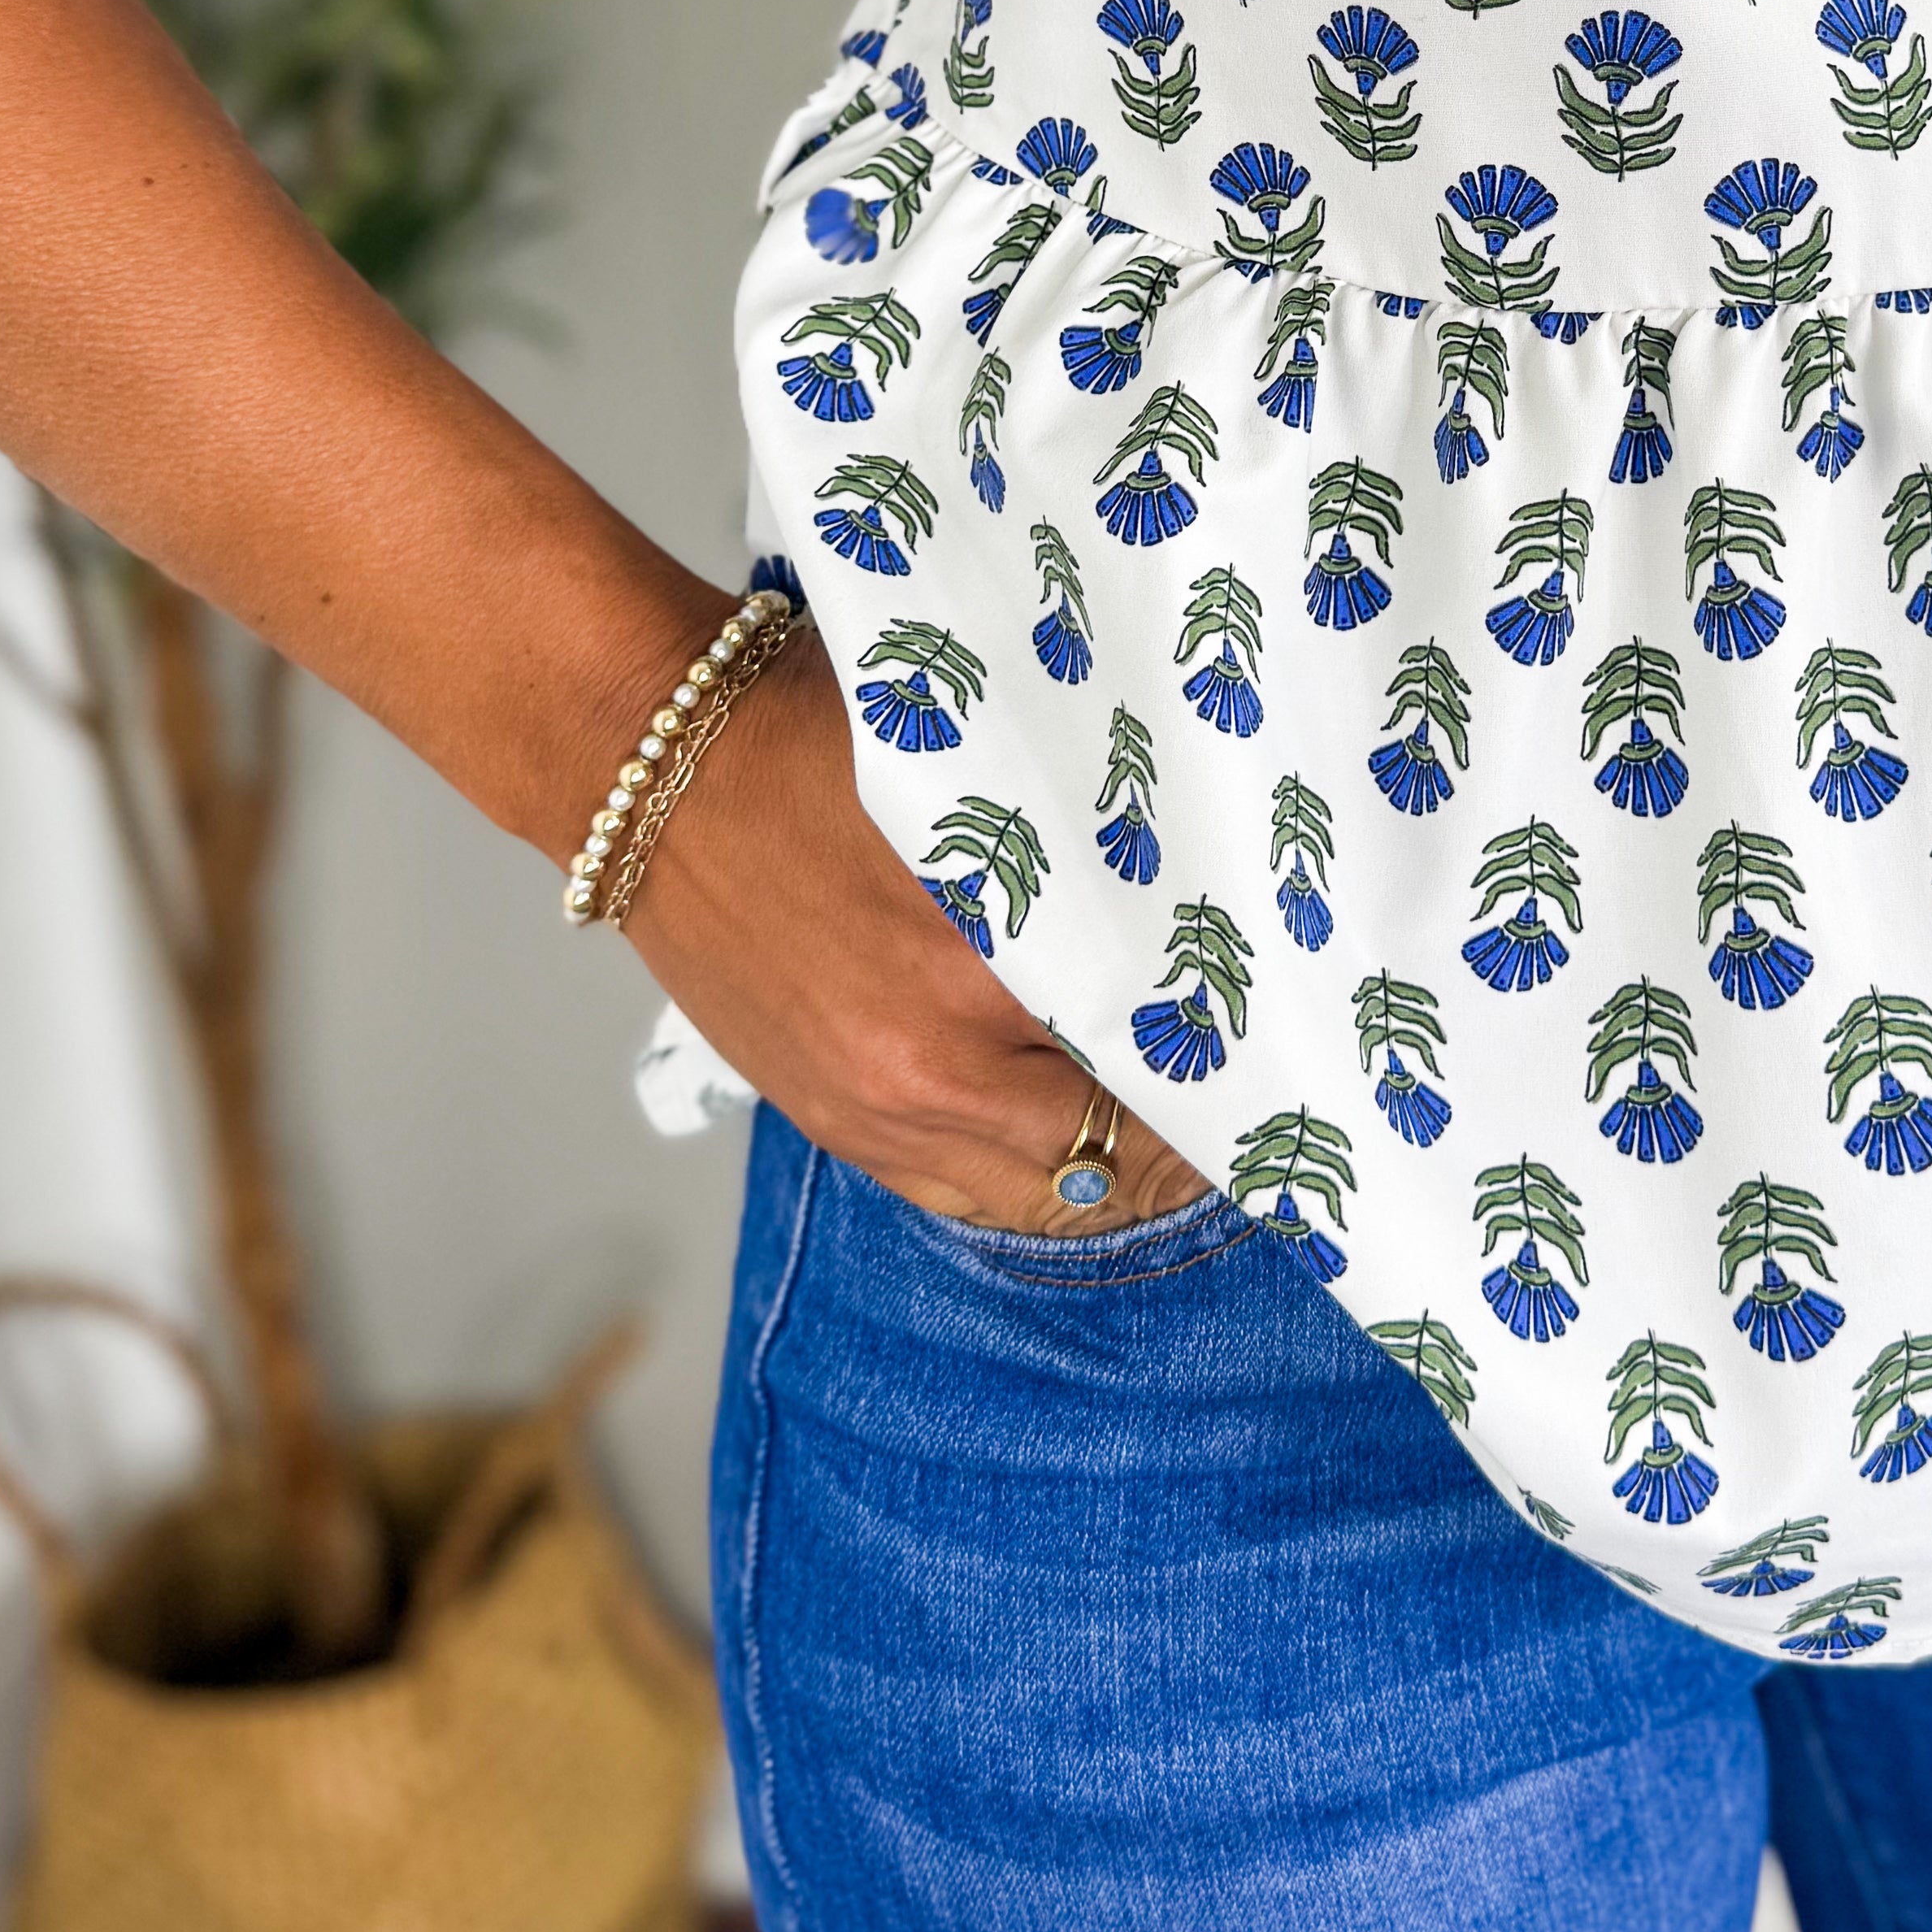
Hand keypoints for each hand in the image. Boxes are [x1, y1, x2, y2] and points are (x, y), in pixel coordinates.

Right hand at [618, 621, 1208, 1233]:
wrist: (653, 762)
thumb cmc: (823, 736)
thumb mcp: (982, 778)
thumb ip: (1079, 858)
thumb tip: (1199, 904)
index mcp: (976, 967)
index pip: (1151, 1057)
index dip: (1228, 1066)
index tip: (1279, 1049)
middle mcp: (925, 1066)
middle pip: (1111, 1151)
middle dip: (1186, 1131)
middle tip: (1250, 1098)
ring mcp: (869, 1110)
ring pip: (1040, 1194)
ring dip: (1113, 1169)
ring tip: (1175, 1131)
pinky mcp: (829, 1122)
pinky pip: (960, 1194)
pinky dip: (1028, 1181)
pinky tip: (1072, 1141)